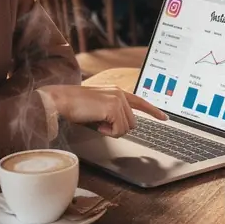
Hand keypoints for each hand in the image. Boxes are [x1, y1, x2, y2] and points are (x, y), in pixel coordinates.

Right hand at [40, 85, 166, 137]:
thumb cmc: (74, 106)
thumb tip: (121, 127)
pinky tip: (97, 124)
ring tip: (96, 121)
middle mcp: (119, 93)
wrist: (60, 101)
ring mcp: (117, 100)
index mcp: (116, 91)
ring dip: (112, 130)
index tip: (164, 117)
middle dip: (118, 128)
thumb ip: (112, 113)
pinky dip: (108, 132)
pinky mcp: (113, 108)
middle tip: (100, 124)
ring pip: (126, 128)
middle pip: (132, 123)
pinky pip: (119, 131)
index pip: (140, 101)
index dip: (153, 110)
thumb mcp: (97, 109)